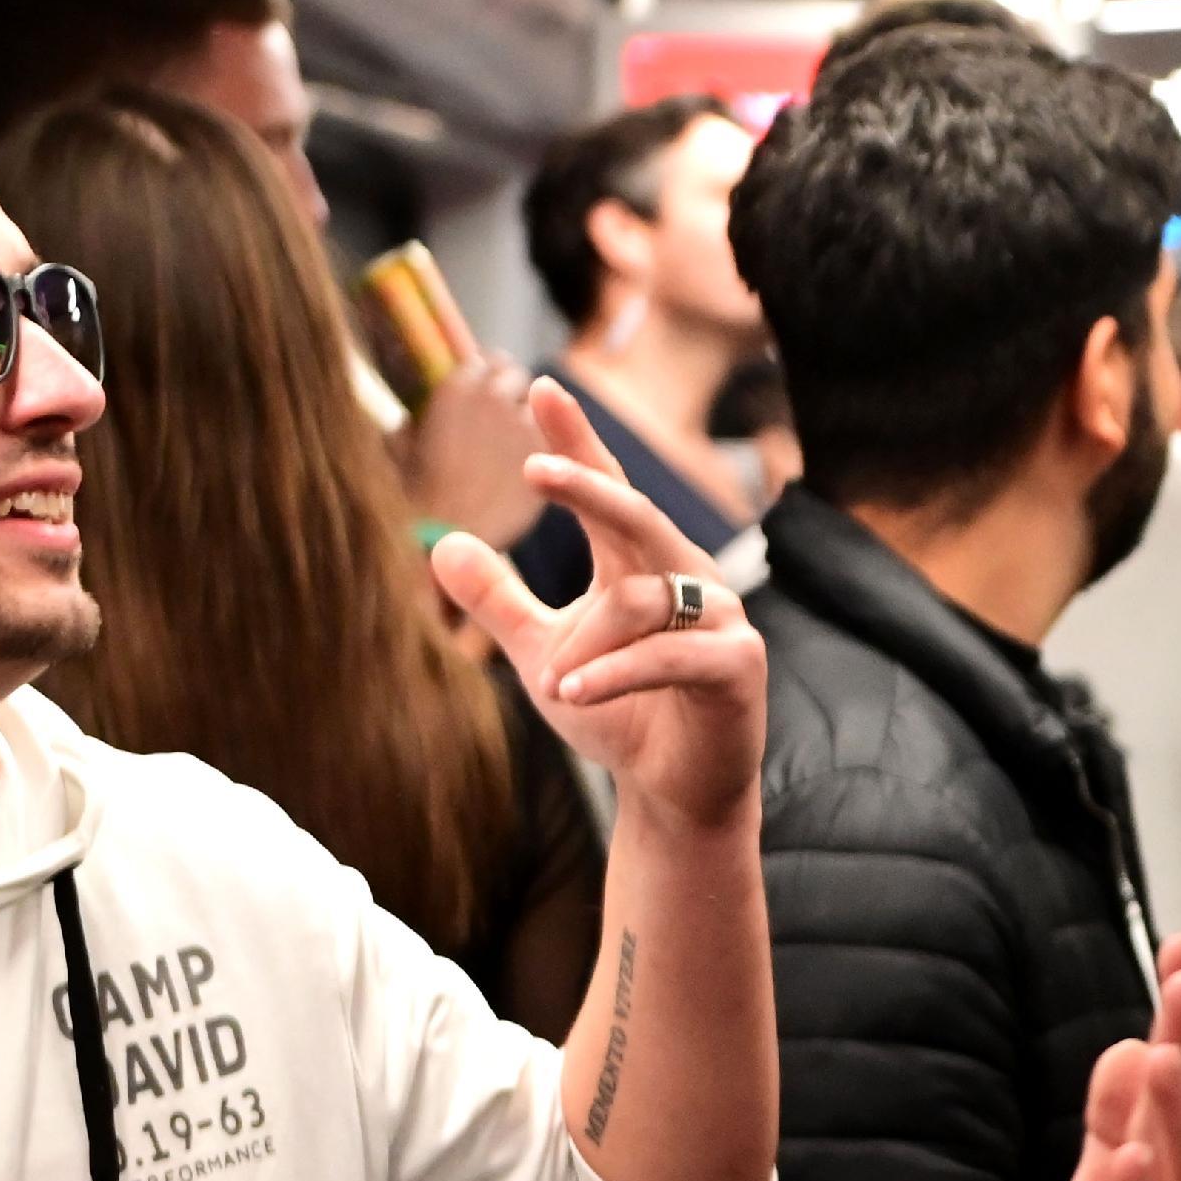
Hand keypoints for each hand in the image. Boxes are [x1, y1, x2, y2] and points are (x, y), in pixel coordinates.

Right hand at [394, 359, 545, 551]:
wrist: (446, 538)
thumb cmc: (412, 496)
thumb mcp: (396, 447)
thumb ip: (412, 422)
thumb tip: (416, 417)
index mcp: (458, 387)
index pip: (485, 362)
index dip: (483, 376)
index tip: (481, 392)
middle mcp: (497, 397)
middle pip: (514, 376)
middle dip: (507, 390)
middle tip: (498, 414)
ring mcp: (528, 425)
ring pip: (537, 406)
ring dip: (526, 415)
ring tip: (509, 443)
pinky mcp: (549, 458)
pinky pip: (553, 439)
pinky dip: (543, 446)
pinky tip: (529, 470)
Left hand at [429, 380, 764, 831]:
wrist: (674, 793)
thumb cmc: (619, 716)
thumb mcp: (543, 654)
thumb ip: (499, 602)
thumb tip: (441, 542)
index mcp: (640, 564)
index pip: (607, 489)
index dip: (578, 440)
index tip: (542, 388)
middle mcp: (685, 577)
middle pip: (636, 514)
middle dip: (589, 486)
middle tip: (533, 466)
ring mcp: (720, 618)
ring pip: (641, 600)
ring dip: (587, 644)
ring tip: (552, 683)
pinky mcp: (738, 664)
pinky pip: (668, 656)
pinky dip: (614, 672)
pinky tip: (571, 693)